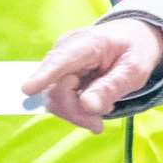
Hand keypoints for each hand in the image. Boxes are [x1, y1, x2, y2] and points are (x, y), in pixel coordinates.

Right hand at [20, 18, 162, 133]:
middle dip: (75, 111)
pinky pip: (59, 100)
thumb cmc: (134, 51)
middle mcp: (66, 50)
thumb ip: (112, 87)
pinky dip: (75, 111)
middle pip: (56, 88)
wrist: (132, 38)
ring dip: (76, 113)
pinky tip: (93, 110)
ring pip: (54, 98)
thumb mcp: (134, 70)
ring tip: (99, 116)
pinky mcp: (58, 75)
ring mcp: (59, 63)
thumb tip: (87, 105)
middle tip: (97, 124)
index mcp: (89, 42)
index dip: (44, 75)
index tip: (27, 89)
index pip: (62, 60)